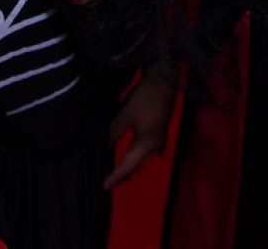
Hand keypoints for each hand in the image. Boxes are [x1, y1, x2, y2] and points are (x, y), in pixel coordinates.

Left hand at [103, 65, 177, 189]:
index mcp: (146, 144)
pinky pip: (148, 153)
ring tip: (118, 172)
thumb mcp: (124, 115)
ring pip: (144, 161)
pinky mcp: (160, 133)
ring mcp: (160, 141)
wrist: (163, 82)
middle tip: (109, 182)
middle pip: (138, 167)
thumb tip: (104, 147)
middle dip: (124, 176)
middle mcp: (155, 147)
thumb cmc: (144, 98)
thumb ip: (113, 133)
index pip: (128, 166)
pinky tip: (134, 157)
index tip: (104, 187)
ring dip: (131, 168)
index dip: (116, 177)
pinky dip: (138, 158)